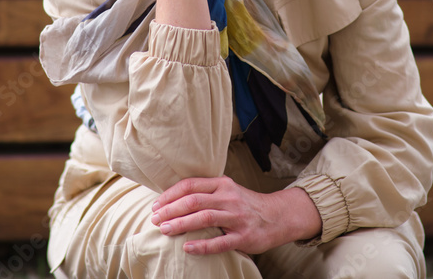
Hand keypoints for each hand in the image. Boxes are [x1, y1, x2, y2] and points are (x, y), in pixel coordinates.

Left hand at [150, 177, 321, 255]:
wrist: (277, 216)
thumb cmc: (245, 204)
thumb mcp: (228, 190)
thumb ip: (206, 191)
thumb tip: (173, 198)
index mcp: (222, 184)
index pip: (191, 185)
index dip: (170, 195)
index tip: (156, 205)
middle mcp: (229, 197)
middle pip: (194, 201)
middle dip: (171, 210)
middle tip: (155, 220)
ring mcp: (237, 217)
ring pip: (204, 218)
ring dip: (181, 224)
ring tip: (165, 230)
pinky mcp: (244, 237)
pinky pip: (220, 242)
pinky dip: (202, 245)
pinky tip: (187, 248)